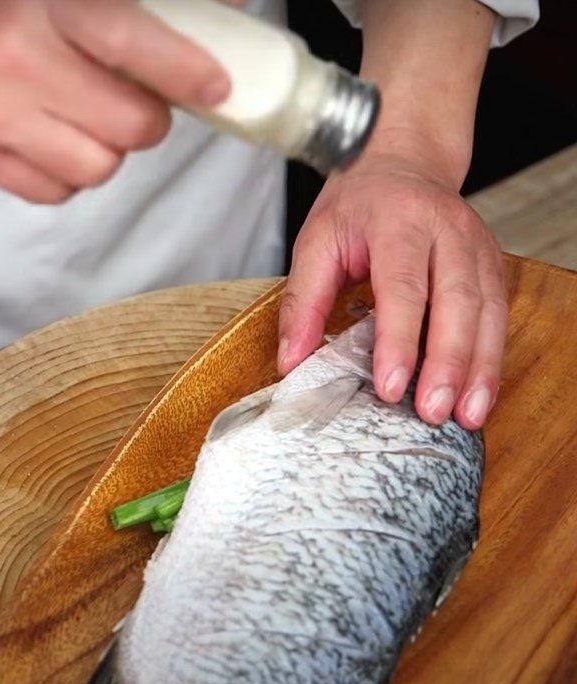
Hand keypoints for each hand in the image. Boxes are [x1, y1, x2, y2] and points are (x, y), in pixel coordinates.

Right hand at [0, 0, 232, 202]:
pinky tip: (51, 138)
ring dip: (106, 149)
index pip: (129, 42)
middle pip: (130, 125)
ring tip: (84, 119)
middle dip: (146, 121)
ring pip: (99, 168)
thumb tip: (229, 16)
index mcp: (47, 4)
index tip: (216, 87)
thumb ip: (148, 8)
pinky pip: (60, 192)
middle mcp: (11, 56)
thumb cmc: (15, 15)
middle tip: (134, 106)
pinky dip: (68, 173)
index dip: (183, 70)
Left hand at [278, 132, 506, 430]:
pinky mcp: (491, 263)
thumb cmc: (358, 205)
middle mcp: (446, 231)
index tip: (391, 386)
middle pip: (456, 302)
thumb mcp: (316, 242)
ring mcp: (476, 246)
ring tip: (464, 415)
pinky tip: (480, 393)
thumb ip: (302, 302)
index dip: (398, 340)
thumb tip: (292, 361)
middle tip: (433, 411)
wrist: (404, 161)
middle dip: (447, 363)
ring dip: (478, 369)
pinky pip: (499, 314)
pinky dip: (491, 358)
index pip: (402, 287)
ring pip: (487, 312)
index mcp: (397, 221)